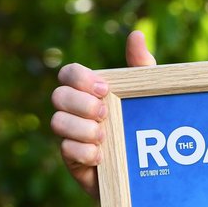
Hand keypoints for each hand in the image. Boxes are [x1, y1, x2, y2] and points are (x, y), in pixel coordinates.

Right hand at [50, 31, 155, 198]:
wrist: (151, 172)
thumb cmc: (144, 126)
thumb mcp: (146, 96)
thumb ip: (141, 67)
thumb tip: (137, 34)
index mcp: (89, 91)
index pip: (69, 74)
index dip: (79, 78)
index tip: (104, 88)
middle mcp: (76, 111)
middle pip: (57, 96)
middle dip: (80, 103)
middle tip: (104, 113)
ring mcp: (72, 135)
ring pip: (57, 122)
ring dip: (81, 128)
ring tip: (104, 136)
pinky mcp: (74, 161)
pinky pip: (66, 151)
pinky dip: (83, 151)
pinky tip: (101, 156)